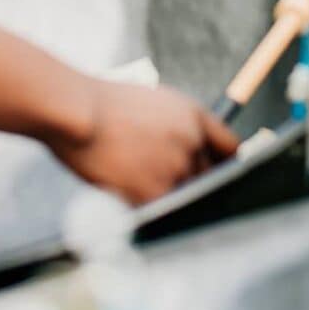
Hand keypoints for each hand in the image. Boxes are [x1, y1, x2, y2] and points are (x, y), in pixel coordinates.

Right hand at [46, 82, 238, 204]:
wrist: (77, 113)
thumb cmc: (105, 106)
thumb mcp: (153, 102)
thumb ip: (179, 125)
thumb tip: (192, 149)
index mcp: (195, 115)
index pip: (231, 148)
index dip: (225, 163)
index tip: (219, 171)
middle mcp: (193, 141)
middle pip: (208, 175)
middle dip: (188, 178)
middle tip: (159, 175)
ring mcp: (176, 167)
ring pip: (183, 194)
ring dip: (165, 191)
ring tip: (133, 174)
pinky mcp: (157, 191)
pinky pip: (161, 207)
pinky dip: (146, 203)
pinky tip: (125, 188)